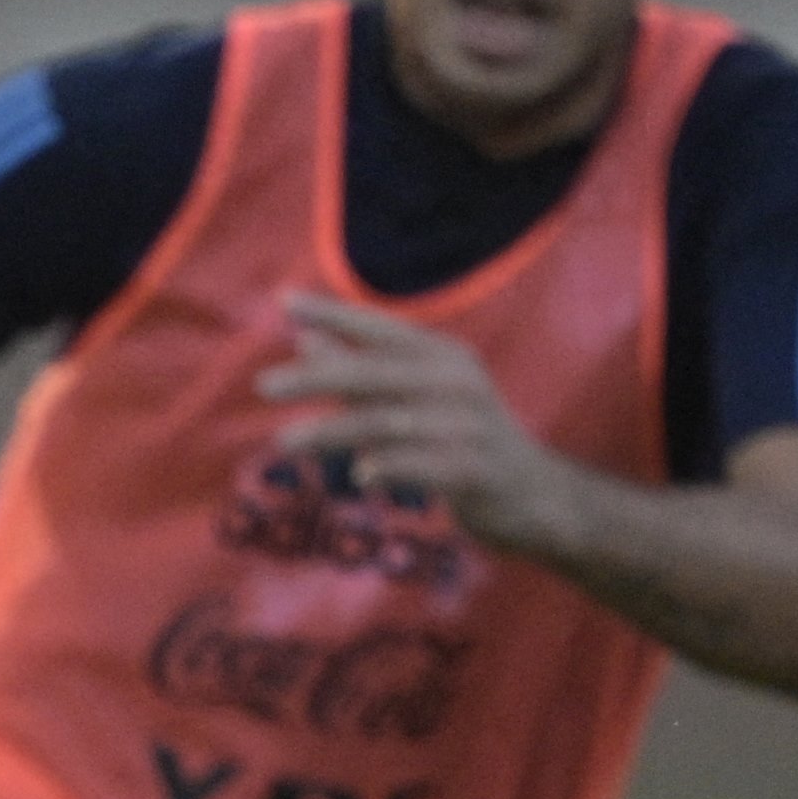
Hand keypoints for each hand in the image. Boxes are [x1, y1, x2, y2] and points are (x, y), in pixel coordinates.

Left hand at [259, 294, 578, 554]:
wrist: (533, 496)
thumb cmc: (461, 442)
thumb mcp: (412, 401)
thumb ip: (360, 373)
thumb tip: (304, 340)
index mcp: (443, 356)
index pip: (381, 329)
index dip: (334, 314)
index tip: (284, 303)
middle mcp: (457, 381)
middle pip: (377, 372)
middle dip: (318, 376)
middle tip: (264, 385)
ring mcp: (469, 424)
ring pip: (389, 421)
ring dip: (334, 431)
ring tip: (287, 441)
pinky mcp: (476, 468)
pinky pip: (423, 465)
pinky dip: (389, 467)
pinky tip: (360, 476)